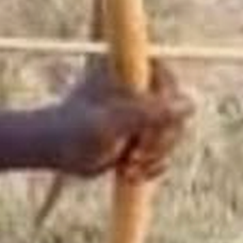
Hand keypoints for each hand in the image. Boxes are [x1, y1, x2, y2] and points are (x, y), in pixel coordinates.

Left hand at [43, 60, 190, 180]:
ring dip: (156, 156)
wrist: (52, 150)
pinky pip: (165, 151)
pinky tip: (130, 172)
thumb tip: (189, 103)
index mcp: (128, 70)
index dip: (166, 111)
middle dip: (161, 140)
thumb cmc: (72, 130)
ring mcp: (142, 110)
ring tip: (128, 166)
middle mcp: (139, 87)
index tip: (146, 129)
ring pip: (174, 134)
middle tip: (136, 154)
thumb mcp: (112, 122)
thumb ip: (149, 112)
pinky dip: (153, 166)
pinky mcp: (142, 132)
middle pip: (176, 113)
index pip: (169, 84)